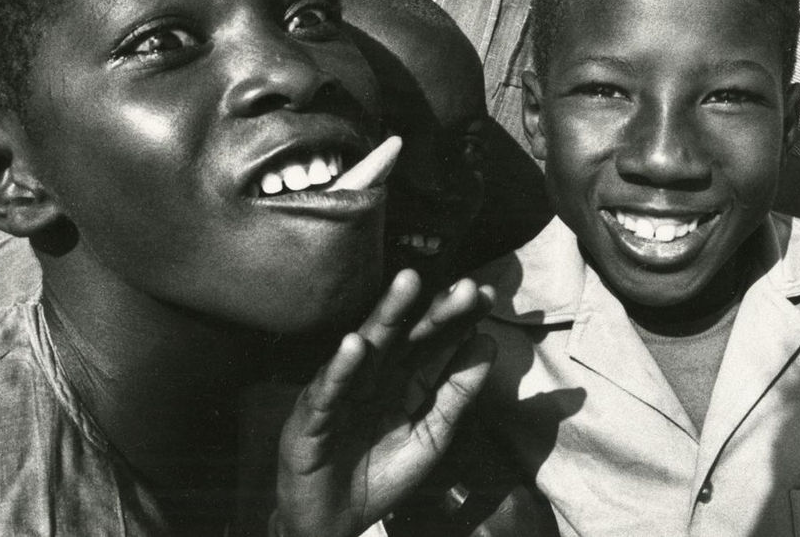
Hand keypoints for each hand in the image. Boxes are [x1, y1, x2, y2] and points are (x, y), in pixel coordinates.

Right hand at [273, 268, 496, 536]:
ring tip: (408, 285)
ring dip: (386, 316)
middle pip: (405, 334)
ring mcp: (341, 392)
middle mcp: (372, 375)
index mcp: (401, 377)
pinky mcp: (311, 418)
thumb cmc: (380, 476)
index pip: (433, 340)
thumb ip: (457, 394)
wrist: (333, 523)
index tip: (486, 294)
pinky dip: (340, 369)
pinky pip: (328, 391)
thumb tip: (488, 342)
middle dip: (432, 309)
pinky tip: (354, 346)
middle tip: (464, 287)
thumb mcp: (432, 437)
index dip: (458, 318)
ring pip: (366, 348)